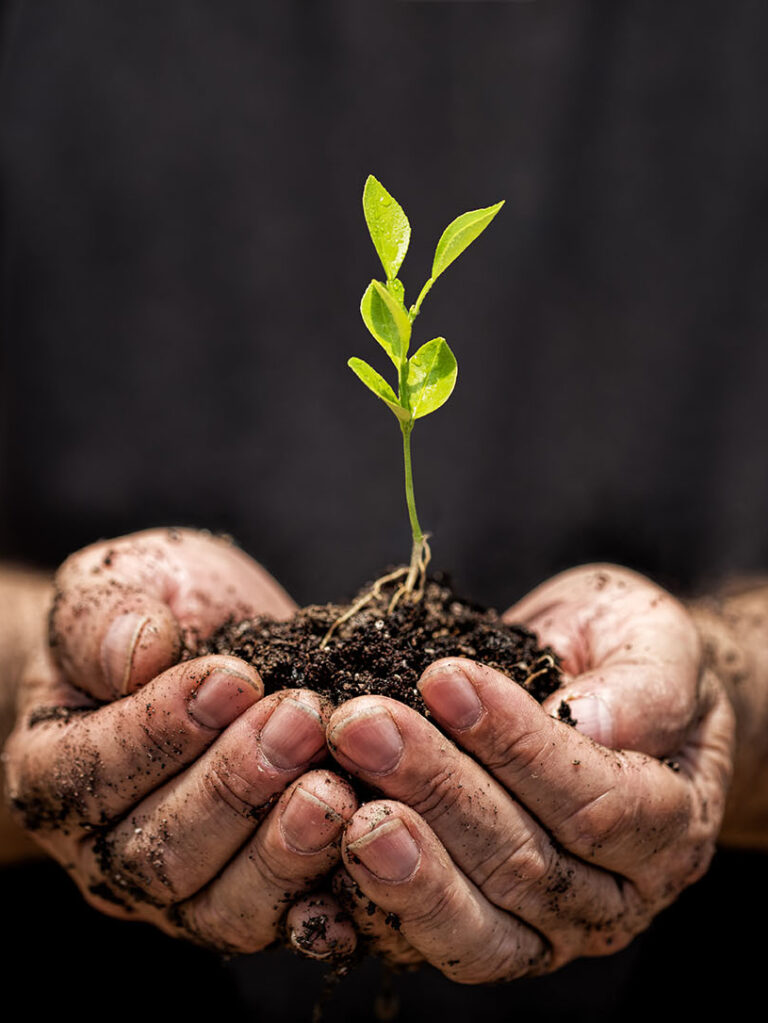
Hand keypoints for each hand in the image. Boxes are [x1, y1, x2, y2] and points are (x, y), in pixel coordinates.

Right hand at [4, 529, 357, 955]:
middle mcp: (110, 850)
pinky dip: (332, 902)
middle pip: (160, 854)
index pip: (94, 774)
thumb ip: (104, 617)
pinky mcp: (262, 895)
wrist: (212, 638)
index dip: (164, 730)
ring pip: (225, 906)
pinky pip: (294, 921)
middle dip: (236, 786)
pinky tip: (368, 859)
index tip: (235, 677)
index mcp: (57, 772)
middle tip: (300, 720)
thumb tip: (136, 651)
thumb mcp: (119, 584)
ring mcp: (189, 887)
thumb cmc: (158, 607)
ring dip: (284, 848)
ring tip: (335, 787)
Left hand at [324, 565, 734, 981]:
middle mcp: (611, 897)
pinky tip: (320, 860)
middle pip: (525, 864)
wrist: (598, 685)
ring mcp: (542, 928)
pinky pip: (420, 941)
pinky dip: (366, 910)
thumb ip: (642, 685)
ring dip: (402, 864)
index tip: (443, 680)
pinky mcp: (475, 930)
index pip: (597, 803)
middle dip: (437, 790)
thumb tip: (594, 722)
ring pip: (475, 926)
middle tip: (360, 725)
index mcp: (668, 824)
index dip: (517, 745)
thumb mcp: (656, 642)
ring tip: (342, 802)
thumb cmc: (627, 654)